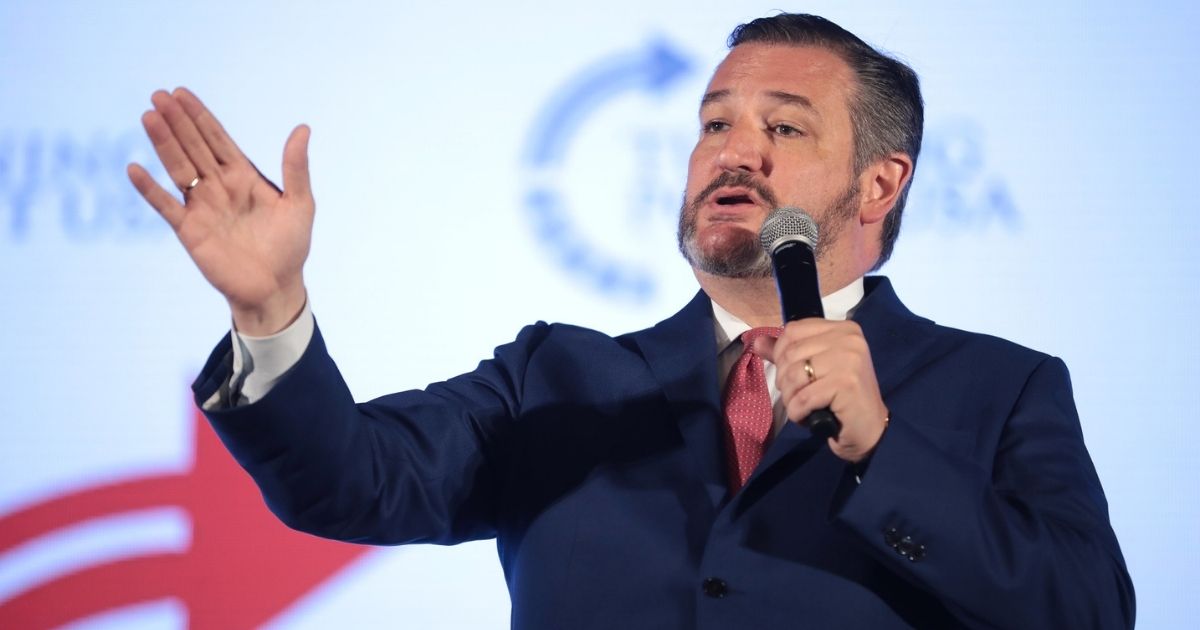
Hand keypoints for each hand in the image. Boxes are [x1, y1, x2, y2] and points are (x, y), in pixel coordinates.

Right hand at [127, 87, 312, 334]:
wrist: (276, 288)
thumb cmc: (290, 247)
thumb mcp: (300, 204)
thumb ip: (296, 168)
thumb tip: (302, 128)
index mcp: (244, 177)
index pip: (217, 140)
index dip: (200, 116)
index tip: (181, 93)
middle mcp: (219, 188)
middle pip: (194, 147)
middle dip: (177, 122)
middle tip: (159, 94)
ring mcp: (202, 207)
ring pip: (178, 168)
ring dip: (163, 143)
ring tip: (148, 116)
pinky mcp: (190, 230)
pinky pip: (166, 206)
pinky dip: (150, 189)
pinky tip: (134, 168)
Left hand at [755, 319, 887, 462]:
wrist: (870, 429)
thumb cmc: (841, 397)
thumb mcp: (816, 368)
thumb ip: (787, 353)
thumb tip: (755, 341)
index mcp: (843, 328)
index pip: (793, 330)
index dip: (781, 354)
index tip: (791, 374)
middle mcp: (849, 338)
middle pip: (790, 353)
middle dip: (785, 380)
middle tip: (798, 396)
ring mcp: (850, 359)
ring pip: (794, 375)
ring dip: (790, 398)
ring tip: (803, 407)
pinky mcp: (846, 383)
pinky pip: (803, 397)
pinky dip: (798, 412)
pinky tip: (808, 418)